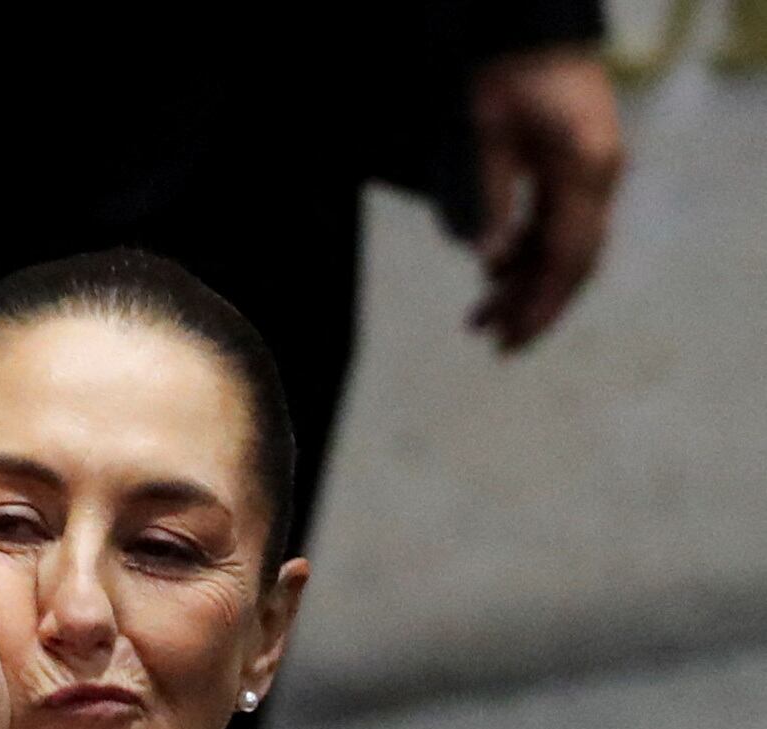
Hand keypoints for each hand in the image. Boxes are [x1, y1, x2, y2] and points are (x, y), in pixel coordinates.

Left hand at [469, 47, 624, 351]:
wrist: (526, 34)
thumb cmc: (503, 76)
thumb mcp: (485, 136)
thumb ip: (489, 199)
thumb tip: (488, 262)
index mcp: (584, 168)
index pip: (568, 256)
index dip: (541, 305)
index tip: (512, 341)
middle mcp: (597, 174)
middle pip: (572, 261)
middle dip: (534, 306)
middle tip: (496, 347)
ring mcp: (590, 172)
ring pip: (561, 248)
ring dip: (522, 285)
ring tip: (479, 320)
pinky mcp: (573, 171)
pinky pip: (554, 228)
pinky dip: (524, 256)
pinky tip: (492, 276)